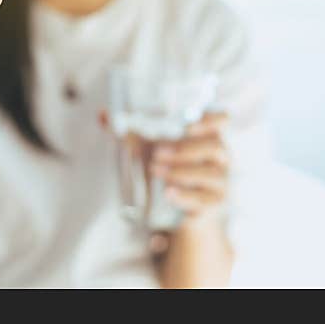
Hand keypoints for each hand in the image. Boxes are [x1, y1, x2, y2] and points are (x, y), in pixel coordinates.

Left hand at [99, 109, 230, 249]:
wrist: (184, 208)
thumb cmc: (170, 167)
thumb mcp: (150, 147)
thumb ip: (128, 131)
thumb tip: (102, 115)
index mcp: (207, 135)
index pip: (222, 120)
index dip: (211, 119)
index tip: (189, 123)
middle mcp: (220, 157)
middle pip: (215, 146)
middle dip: (184, 149)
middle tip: (156, 152)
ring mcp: (220, 181)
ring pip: (210, 173)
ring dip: (181, 171)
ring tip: (154, 170)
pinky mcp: (213, 203)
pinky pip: (204, 199)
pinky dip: (185, 196)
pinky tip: (168, 193)